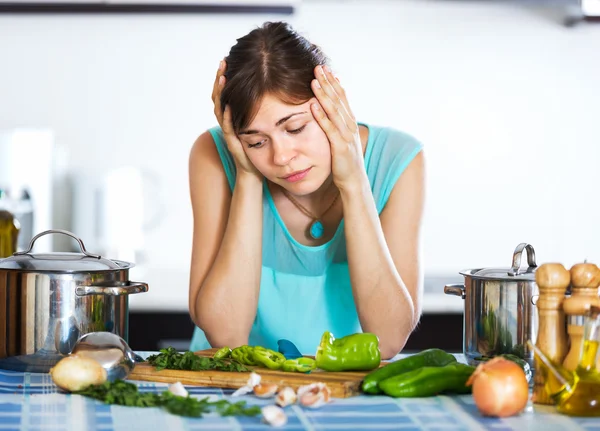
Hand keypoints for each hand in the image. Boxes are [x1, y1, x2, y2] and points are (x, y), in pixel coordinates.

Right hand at [211, 60, 261, 178]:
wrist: (255, 173)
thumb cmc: (261, 148)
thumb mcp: (261, 123)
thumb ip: (263, 108)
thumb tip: (278, 87)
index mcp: (234, 115)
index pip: (227, 92)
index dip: (226, 76)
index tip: (228, 59)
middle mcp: (228, 121)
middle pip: (219, 96)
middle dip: (220, 79)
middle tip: (222, 62)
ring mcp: (229, 132)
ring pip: (220, 109)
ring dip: (221, 94)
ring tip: (222, 78)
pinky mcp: (233, 143)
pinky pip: (228, 128)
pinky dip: (227, 116)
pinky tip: (228, 105)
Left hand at [310, 65, 365, 190]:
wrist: (353, 181)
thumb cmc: (344, 161)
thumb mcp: (342, 139)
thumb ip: (338, 125)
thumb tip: (330, 111)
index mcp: (350, 122)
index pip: (342, 97)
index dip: (334, 82)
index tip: (326, 68)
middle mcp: (349, 126)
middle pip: (338, 99)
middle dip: (328, 82)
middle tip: (318, 67)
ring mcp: (346, 136)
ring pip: (334, 111)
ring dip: (323, 95)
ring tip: (314, 80)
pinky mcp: (340, 146)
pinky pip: (329, 129)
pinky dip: (321, 116)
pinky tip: (313, 105)